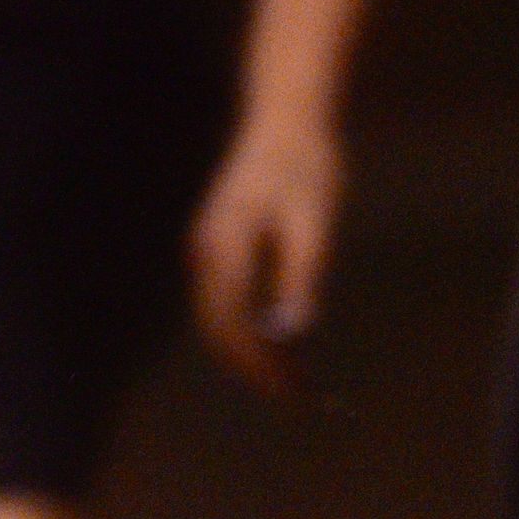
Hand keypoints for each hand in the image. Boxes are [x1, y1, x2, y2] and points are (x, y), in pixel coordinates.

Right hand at [189, 116, 341, 396]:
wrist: (285, 121)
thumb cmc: (306, 168)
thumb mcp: (312, 224)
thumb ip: (298, 278)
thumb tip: (291, 334)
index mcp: (226, 245)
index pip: (232, 323)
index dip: (258, 363)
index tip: (289, 391)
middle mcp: (206, 251)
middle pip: (218, 327)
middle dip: (253, 367)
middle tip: (295, 397)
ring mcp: (206, 249)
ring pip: (217, 317)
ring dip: (249, 351)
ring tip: (290, 378)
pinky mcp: (216, 247)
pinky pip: (223, 300)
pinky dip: (246, 328)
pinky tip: (278, 341)